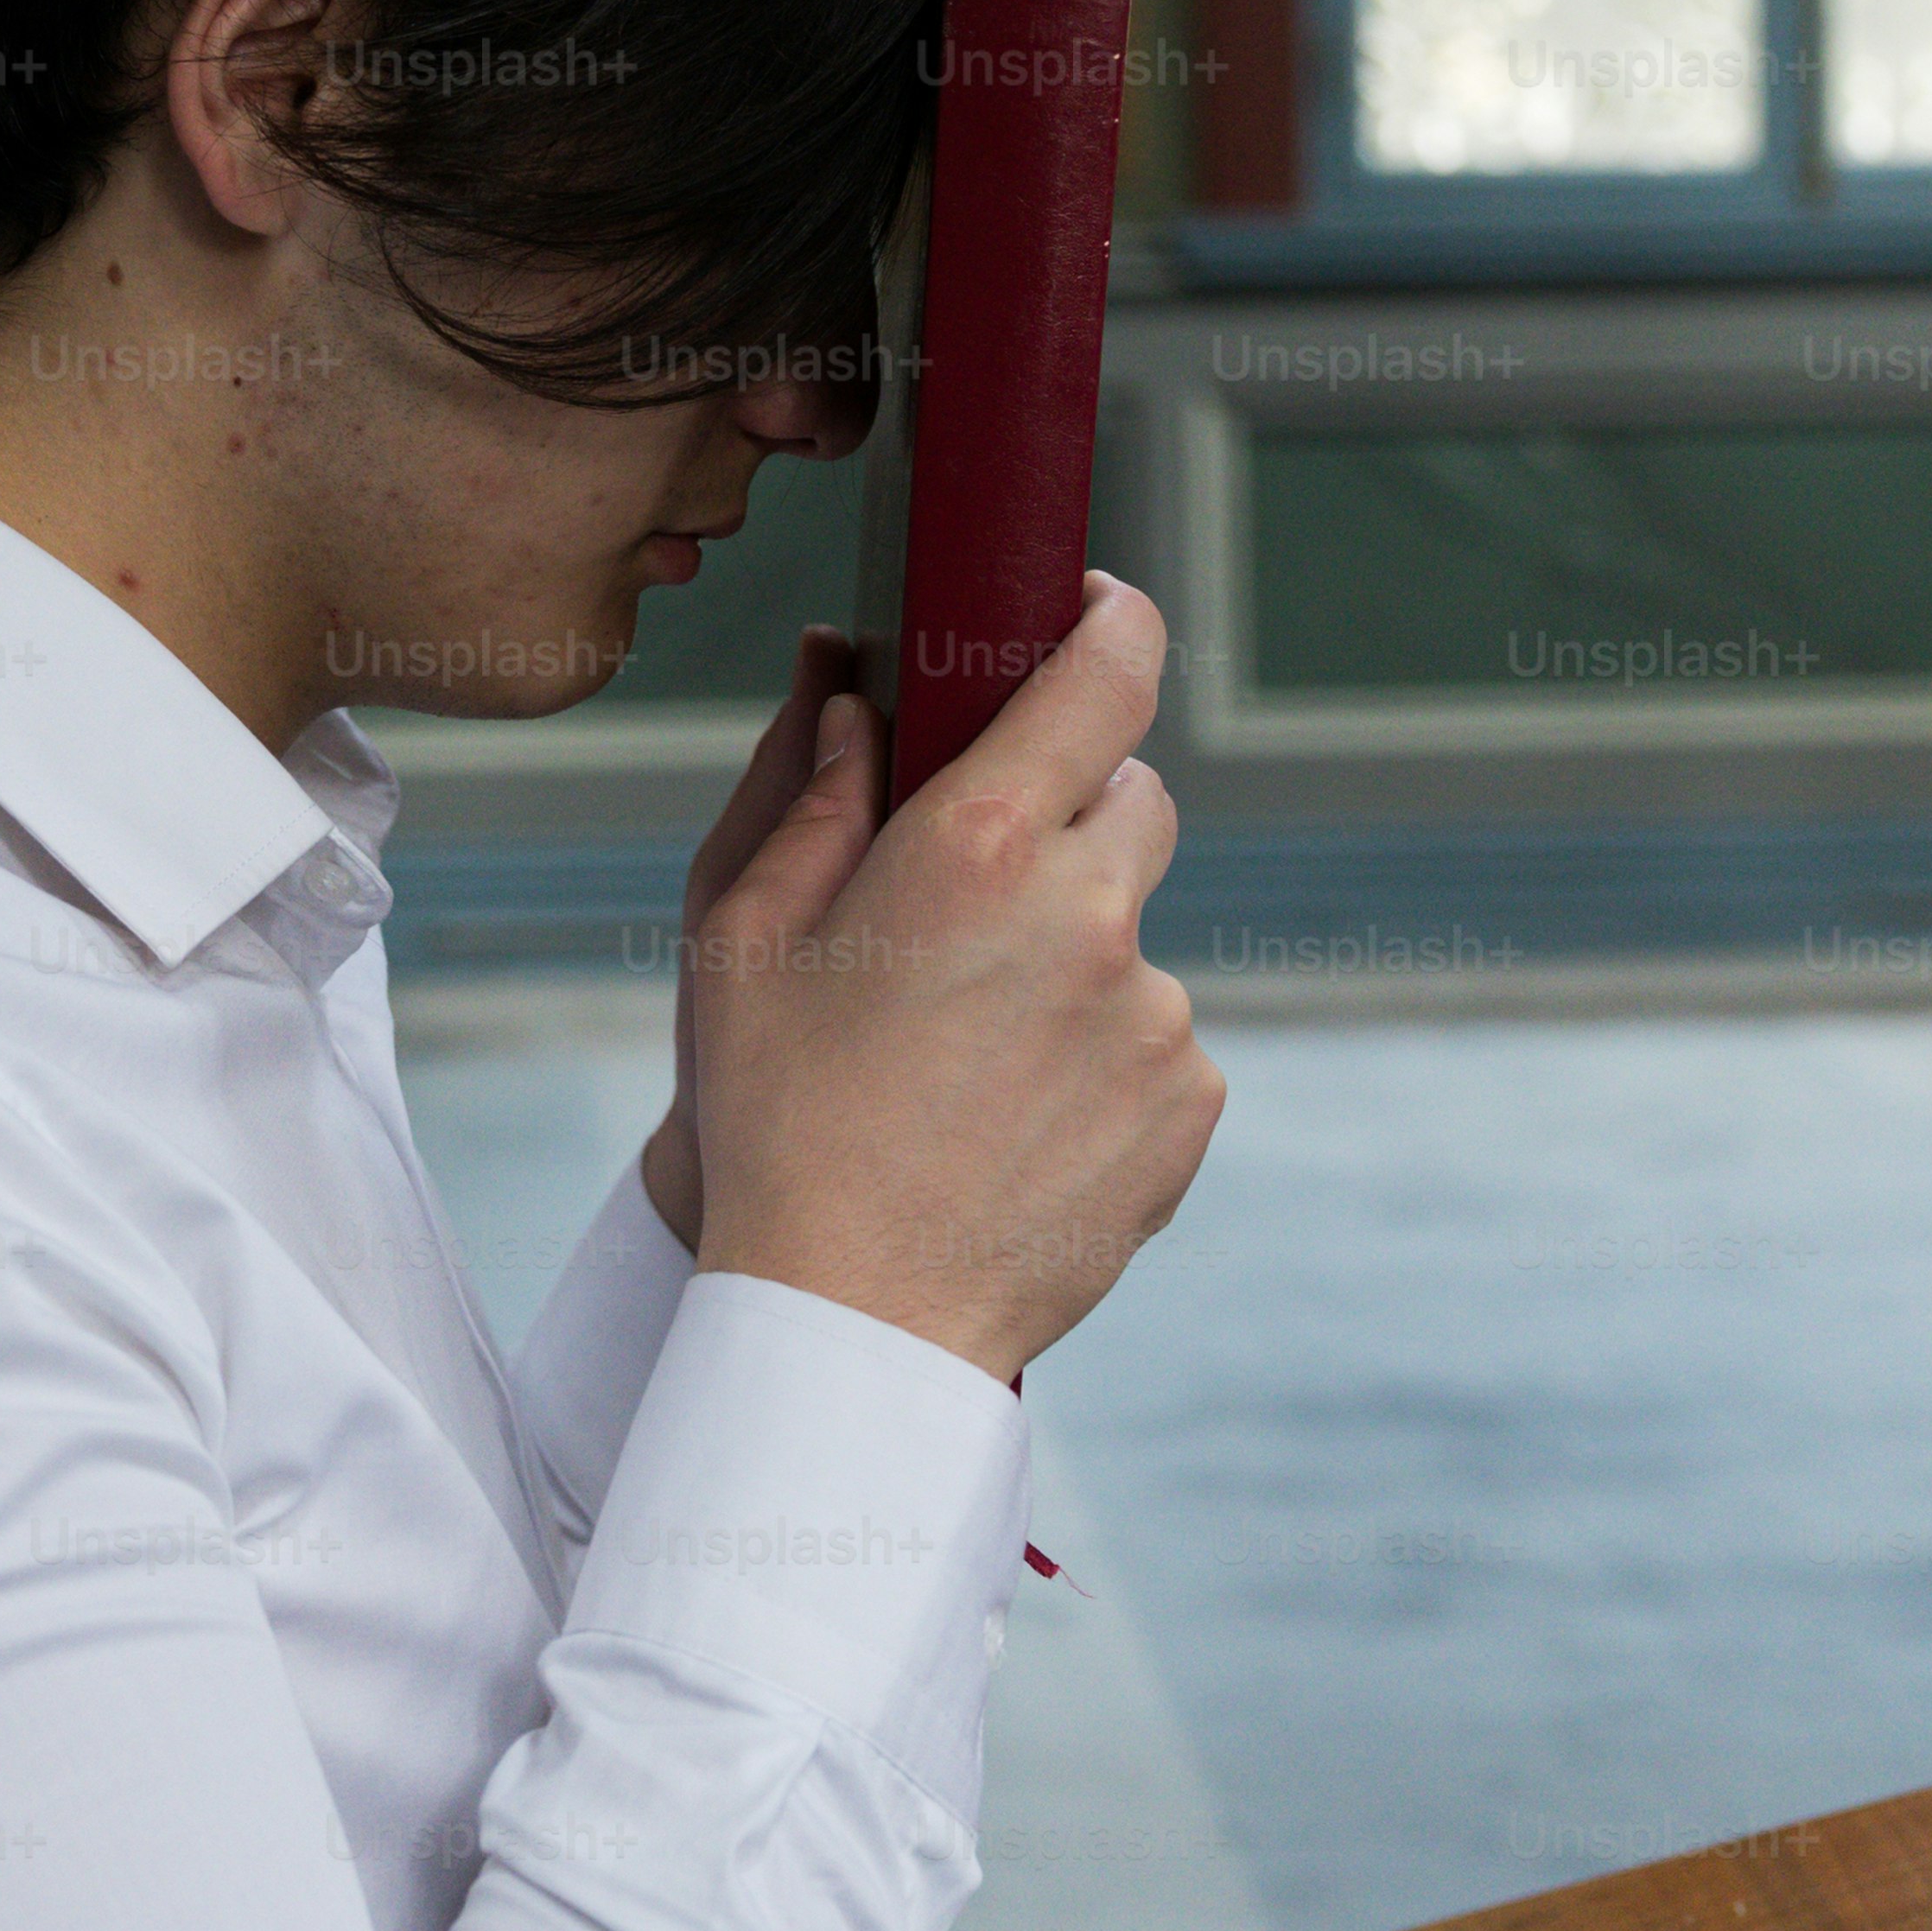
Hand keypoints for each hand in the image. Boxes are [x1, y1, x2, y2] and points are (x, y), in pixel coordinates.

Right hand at [673, 572, 1223, 1379]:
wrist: (854, 1317)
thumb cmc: (778, 1118)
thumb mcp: (745, 935)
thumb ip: (817, 788)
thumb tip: (860, 685)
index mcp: (980, 845)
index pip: (1107, 671)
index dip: (1108, 621)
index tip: (1087, 613)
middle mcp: (1090, 913)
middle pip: (1133, 798)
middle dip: (1070, 815)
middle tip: (977, 892)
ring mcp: (1153, 1014)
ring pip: (1134, 934)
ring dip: (1073, 958)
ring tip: (968, 1054)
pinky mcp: (1187, 1103)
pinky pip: (1155, 1039)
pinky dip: (1099, 1056)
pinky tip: (1012, 1116)